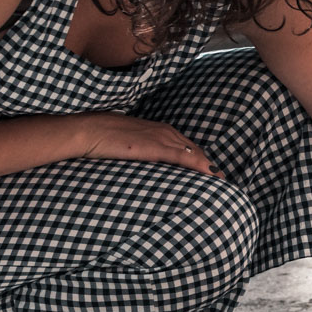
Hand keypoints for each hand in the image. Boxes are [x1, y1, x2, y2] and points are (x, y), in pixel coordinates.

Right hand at [76, 113, 222, 176]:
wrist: (88, 130)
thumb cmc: (102, 137)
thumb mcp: (127, 143)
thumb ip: (140, 150)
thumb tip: (142, 162)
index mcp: (160, 129)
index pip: (188, 146)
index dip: (201, 160)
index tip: (212, 173)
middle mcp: (166, 132)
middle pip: (196, 150)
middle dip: (210, 165)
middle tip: (223, 181)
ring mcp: (162, 138)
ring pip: (195, 154)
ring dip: (210, 168)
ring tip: (222, 182)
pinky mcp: (155, 147)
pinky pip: (185, 157)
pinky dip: (201, 166)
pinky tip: (212, 175)